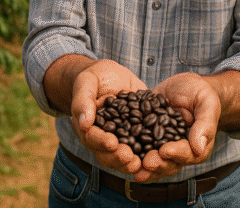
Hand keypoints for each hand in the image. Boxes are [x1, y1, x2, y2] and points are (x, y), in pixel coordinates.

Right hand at [70, 59, 147, 176]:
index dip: (101, 142)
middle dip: (117, 158)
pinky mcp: (136, 134)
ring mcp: (119, 138)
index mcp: (87, 127)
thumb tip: (84, 123)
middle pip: (106, 154)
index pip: (91, 138)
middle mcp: (102, 137)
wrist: (112, 75)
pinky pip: (141, 146)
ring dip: (130, 162)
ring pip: (122, 157)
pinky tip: (156, 154)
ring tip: (141, 163)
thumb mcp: (87, 82)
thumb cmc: (95, 77)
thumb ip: (83, 101)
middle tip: (129, 157)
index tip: (112, 143)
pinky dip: (147, 153)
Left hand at [133, 72, 220, 181]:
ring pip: (151, 160)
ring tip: (130, 164)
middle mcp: (177, 150)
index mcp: (195, 146)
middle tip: (146, 162)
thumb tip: (199, 148)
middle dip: (157, 164)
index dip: (176, 154)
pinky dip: (128, 149)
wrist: (184, 85)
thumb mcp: (206, 102)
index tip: (165, 150)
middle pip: (168, 163)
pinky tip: (117, 149)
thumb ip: (205, 124)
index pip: (187, 155)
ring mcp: (160, 145)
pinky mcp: (145, 136)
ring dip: (141, 165)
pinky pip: (137, 145)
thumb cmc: (200, 93)